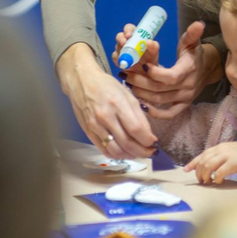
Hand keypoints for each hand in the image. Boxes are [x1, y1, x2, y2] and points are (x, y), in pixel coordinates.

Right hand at [56, 43, 156, 158]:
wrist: (81, 81)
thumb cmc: (107, 86)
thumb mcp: (127, 95)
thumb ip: (138, 115)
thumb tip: (148, 135)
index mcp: (118, 104)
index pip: (136, 129)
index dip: (147, 140)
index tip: (154, 143)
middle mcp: (105, 117)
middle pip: (127, 143)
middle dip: (142, 151)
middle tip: (150, 152)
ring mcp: (95, 126)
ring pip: (115, 150)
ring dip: (130, 156)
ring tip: (138, 153)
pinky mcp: (88, 132)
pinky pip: (104, 150)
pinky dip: (116, 155)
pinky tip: (124, 153)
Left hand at [116, 21, 222, 119]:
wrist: (208, 69)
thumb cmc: (195, 54)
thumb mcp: (192, 42)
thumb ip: (192, 34)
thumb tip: (198, 24)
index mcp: (189, 70)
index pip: (171, 77)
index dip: (155, 73)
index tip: (142, 65)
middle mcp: (188, 87)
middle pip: (160, 90)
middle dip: (140, 83)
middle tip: (125, 74)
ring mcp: (186, 98)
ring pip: (160, 101)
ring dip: (142, 94)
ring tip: (128, 84)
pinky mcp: (183, 106)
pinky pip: (169, 114)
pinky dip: (155, 112)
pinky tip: (141, 105)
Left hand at [184, 142, 236, 184]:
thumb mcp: (231, 153)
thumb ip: (221, 158)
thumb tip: (209, 169)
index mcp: (220, 147)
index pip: (202, 154)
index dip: (193, 163)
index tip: (186, 170)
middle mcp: (222, 149)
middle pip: (203, 161)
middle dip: (199, 172)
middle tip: (201, 181)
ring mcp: (227, 155)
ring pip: (208, 166)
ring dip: (206, 176)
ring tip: (208, 182)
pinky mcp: (234, 162)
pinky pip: (220, 172)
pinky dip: (217, 178)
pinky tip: (219, 182)